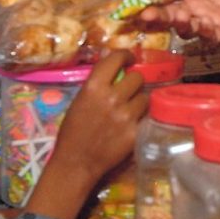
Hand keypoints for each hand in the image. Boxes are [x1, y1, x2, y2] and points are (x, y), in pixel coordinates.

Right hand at [24, 51, 147, 218]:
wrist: (76, 162)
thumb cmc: (72, 132)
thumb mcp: (80, 101)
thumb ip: (98, 85)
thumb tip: (115, 68)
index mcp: (94, 87)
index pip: (116, 59)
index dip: (125, 55)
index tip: (129, 58)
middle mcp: (112, 98)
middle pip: (137, 77)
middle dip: (134, 82)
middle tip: (129, 90)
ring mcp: (126, 116)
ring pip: (145, 97)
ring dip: (140, 100)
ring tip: (131, 109)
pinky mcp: (135, 132)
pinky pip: (147, 116)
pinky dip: (141, 118)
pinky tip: (132, 123)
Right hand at [138, 0, 219, 41]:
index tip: (134, 2)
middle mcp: (192, 4)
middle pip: (169, 13)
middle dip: (157, 15)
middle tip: (147, 16)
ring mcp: (206, 19)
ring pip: (186, 27)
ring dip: (180, 24)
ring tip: (182, 16)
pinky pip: (209, 36)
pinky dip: (204, 34)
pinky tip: (204, 26)